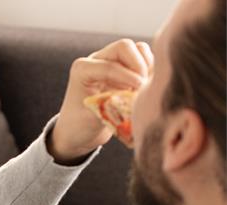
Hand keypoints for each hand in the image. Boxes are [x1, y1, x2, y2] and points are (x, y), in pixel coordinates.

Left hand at [49, 38, 152, 161]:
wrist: (78, 133)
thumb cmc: (78, 127)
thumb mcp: (89, 120)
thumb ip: (108, 107)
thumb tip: (130, 99)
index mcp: (83, 69)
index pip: (110, 66)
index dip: (127, 77)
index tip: (138, 91)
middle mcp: (97, 60)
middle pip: (124, 47)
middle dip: (138, 65)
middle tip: (142, 87)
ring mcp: (112, 62)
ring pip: (136, 50)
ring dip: (146, 66)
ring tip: (145, 88)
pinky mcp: (124, 69)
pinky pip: (143, 59)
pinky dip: (150, 70)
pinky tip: (147, 87)